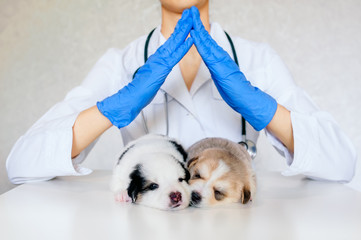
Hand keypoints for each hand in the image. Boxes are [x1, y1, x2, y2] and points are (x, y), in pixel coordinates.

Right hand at [97, 9, 192, 127]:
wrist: (131, 97)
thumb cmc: (141, 90)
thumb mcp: (151, 77)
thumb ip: (156, 70)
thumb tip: (160, 68)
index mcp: (158, 59)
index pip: (170, 43)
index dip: (179, 31)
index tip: (186, 22)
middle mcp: (159, 57)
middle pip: (173, 38)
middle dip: (182, 25)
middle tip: (190, 13)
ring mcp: (160, 61)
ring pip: (175, 43)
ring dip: (184, 30)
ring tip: (192, 19)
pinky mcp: (161, 68)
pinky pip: (175, 56)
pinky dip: (183, 47)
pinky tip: (190, 39)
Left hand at [190, 6, 276, 130]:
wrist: (245, 97)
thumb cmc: (234, 89)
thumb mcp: (221, 76)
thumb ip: (216, 67)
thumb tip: (212, 62)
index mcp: (218, 58)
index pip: (206, 42)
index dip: (198, 30)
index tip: (191, 20)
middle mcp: (219, 56)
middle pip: (205, 37)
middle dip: (196, 23)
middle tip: (190, 10)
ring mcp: (220, 60)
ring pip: (205, 41)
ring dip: (197, 28)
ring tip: (190, 17)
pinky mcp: (219, 66)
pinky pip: (207, 52)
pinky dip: (200, 42)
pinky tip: (194, 35)